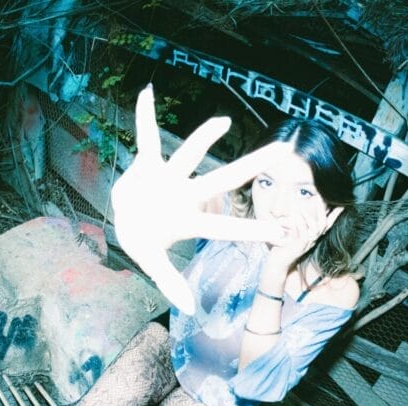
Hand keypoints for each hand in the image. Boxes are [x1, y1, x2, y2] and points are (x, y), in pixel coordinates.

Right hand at [111, 85, 288, 314]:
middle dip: (251, 167)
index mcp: (190, 221)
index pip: (226, 227)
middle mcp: (187, 195)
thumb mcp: (151, 262)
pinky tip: (147, 93)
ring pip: (189, 155)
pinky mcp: (148, 166)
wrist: (123, 215)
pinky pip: (146, 139)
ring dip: (204, 139)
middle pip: (223, 180)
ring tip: (225, 121)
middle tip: (284, 151)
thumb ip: (169, 282)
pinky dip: (143, 118)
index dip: (253, 230)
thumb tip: (189, 310)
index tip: (284, 230)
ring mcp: (169, 179)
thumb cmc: (142, 237)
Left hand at [265, 201, 344, 271]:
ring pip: (315, 228)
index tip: (341, 204)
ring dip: (308, 216)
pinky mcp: (300, 247)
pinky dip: (300, 224)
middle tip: (319, 197)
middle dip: (321, 210)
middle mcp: (313, 239)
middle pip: (323, 223)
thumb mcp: (292, 231)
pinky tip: (296, 216)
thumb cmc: (284, 245)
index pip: (327, 223)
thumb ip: (298, 221)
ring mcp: (307, 244)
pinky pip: (303, 235)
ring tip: (300, 206)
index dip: (335, 214)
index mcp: (313, 235)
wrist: (278, 262)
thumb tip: (300, 206)